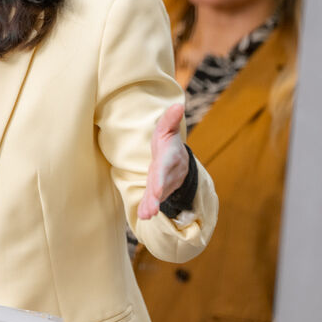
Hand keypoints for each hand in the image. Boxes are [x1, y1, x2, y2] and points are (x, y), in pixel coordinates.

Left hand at [137, 102, 187, 219]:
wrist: (176, 157)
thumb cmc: (168, 141)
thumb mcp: (167, 128)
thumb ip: (170, 119)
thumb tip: (178, 105)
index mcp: (170, 157)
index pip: (165, 168)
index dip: (161, 178)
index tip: (156, 189)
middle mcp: (170, 172)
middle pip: (163, 185)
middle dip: (157, 196)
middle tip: (151, 209)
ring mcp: (166, 183)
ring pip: (160, 195)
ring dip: (152, 205)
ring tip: (146, 215)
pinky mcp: (160, 189)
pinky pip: (155, 199)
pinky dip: (149, 207)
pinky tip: (142, 216)